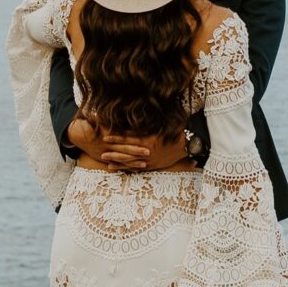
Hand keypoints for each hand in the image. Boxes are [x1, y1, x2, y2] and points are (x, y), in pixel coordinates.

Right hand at [70, 115, 148, 167]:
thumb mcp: (99, 118)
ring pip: (121, 159)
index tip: (144, 138)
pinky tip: (134, 170)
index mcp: (107, 133)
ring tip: (144, 165)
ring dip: (133, 162)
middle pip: (124, 148)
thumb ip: (110, 118)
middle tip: (148, 152)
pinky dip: (124, 167)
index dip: (134, 138)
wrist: (77, 134)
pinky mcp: (104, 158)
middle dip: (136, 151)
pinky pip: (116, 165)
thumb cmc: (90, 123)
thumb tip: (121, 109)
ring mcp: (105, 153)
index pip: (123, 136)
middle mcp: (107, 144)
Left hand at [71, 114, 188, 171]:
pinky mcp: (151, 166)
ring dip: (118, 162)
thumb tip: (133, 117)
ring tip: (106, 161)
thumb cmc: (173, 132)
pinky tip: (119, 169)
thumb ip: (146, 125)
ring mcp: (149, 160)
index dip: (116, 138)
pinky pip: (137, 168)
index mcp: (148, 140)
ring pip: (130, 162)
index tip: (105, 136)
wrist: (186, 145)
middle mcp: (147, 151)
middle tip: (101, 152)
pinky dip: (127, 169)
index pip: (128, 139)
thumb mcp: (159, 126)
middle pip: (126, 152)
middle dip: (113, 152)